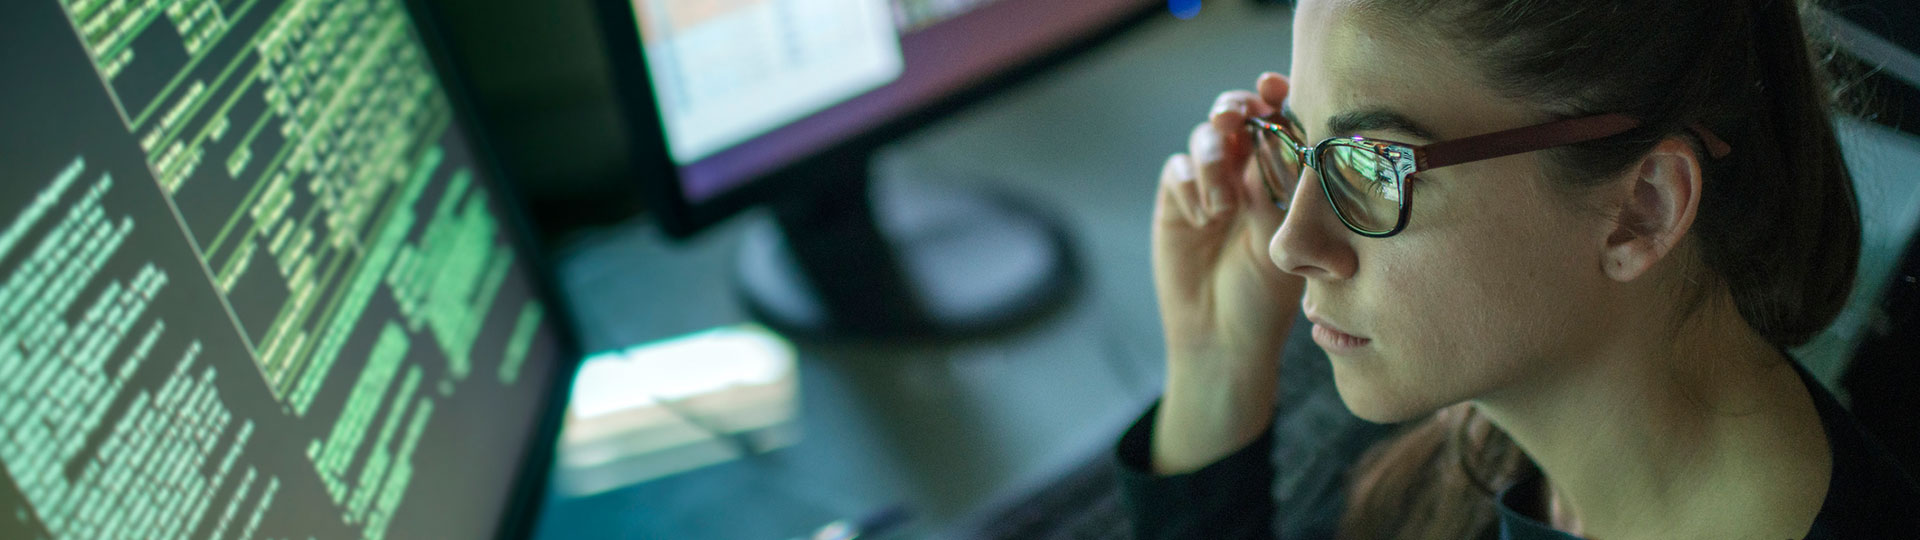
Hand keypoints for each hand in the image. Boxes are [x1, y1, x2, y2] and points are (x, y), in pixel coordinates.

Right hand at [1148, 73, 1305, 473]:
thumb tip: (1292, 139)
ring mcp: (1208, 186)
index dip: (1276, 97)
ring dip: (1212, 158)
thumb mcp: (1285, 241)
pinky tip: (1203, 220)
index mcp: (1282, 175)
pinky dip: (1190, 185)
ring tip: (1223, 205)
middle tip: (1234, 117)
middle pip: (1236, 114)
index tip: (1275, 88)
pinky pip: (1177, 170)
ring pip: (1205, 137)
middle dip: (1234, 107)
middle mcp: (1245, 173)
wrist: (1222, 338)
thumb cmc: (1267, 297)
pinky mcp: (1176, 202)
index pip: (1280, 120)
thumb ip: (1281, 189)